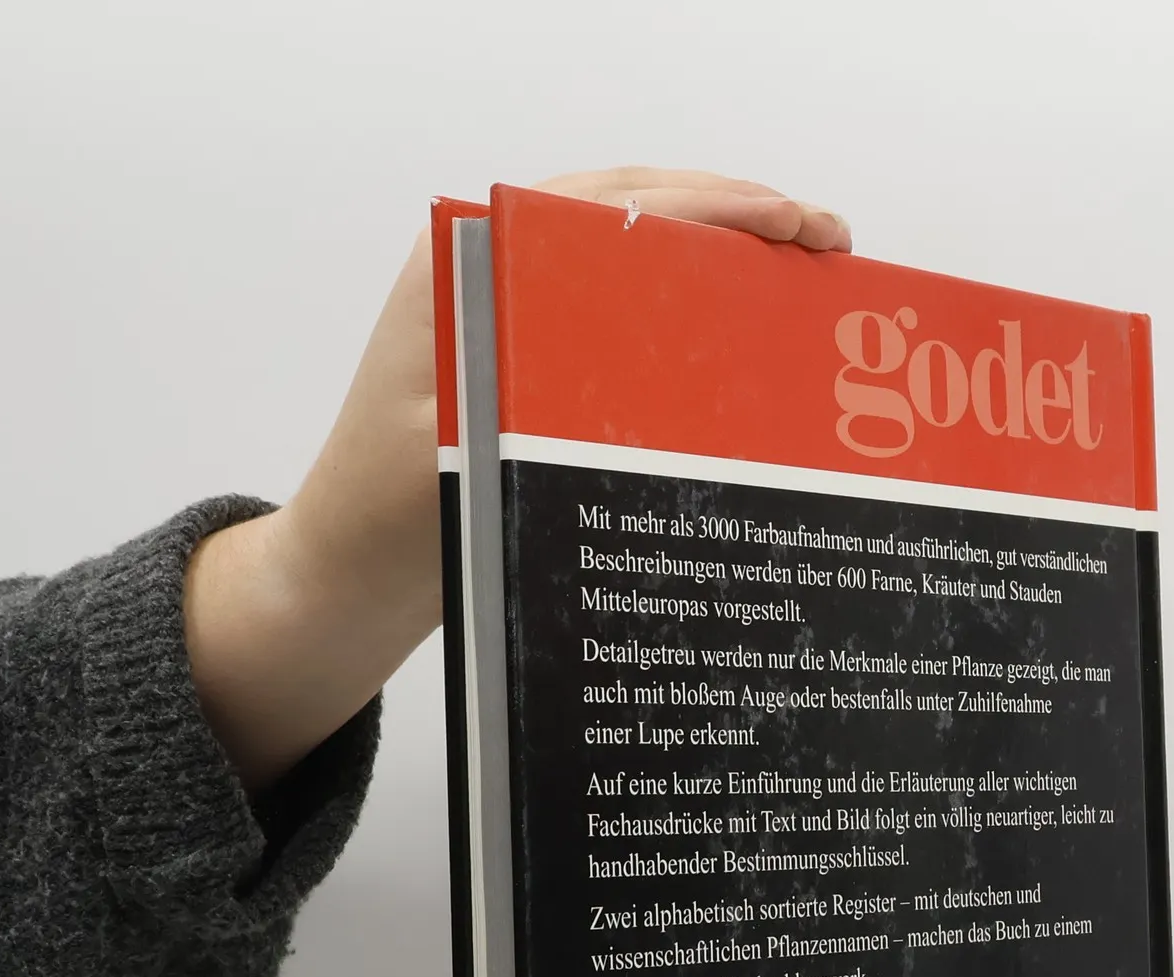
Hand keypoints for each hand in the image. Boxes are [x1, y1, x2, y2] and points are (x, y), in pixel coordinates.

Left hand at [185, 169, 848, 790]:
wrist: (345, 574)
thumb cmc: (388, 517)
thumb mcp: (463, 455)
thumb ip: (531, 399)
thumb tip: (644, 351)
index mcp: (467, 261)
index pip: (617, 204)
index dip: (718, 207)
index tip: (796, 226)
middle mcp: (490, 266)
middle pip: (637, 213)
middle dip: (740, 221)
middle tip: (828, 246)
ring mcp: (511, 312)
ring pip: (636, 258)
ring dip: (721, 262)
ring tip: (804, 280)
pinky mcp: (527, 362)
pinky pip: (622, 315)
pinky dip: (688, 316)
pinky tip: (741, 340)